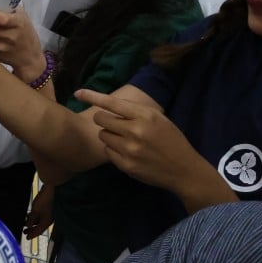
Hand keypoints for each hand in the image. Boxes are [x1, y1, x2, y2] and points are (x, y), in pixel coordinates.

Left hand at [23, 183, 53, 239]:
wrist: (54, 187)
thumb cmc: (45, 199)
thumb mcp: (35, 210)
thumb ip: (31, 219)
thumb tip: (28, 226)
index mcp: (46, 222)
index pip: (38, 231)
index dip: (32, 235)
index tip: (27, 238)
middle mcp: (48, 219)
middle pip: (39, 227)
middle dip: (32, 229)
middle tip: (24, 232)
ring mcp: (49, 214)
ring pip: (39, 221)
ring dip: (32, 222)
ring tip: (24, 223)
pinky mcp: (48, 208)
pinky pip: (40, 215)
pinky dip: (35, 217)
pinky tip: (29, 215)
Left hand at [79, 90, 215, 194]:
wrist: (183, 169)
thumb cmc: (171, 139)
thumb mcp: (158, 118)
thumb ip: (135, 111)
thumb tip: (109, 103)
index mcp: (145, 116)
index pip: (112, 102)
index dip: (92, 96)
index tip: (78, 93)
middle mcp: (135, 131)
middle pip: (101, 119)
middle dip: (104, 119)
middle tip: (115, 124)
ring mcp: (129, 150)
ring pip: (102, 135)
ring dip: (109, 135)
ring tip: (125, 139)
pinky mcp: (125, 165)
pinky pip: (107, 151)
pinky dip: (113, 150)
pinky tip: (127, 152)